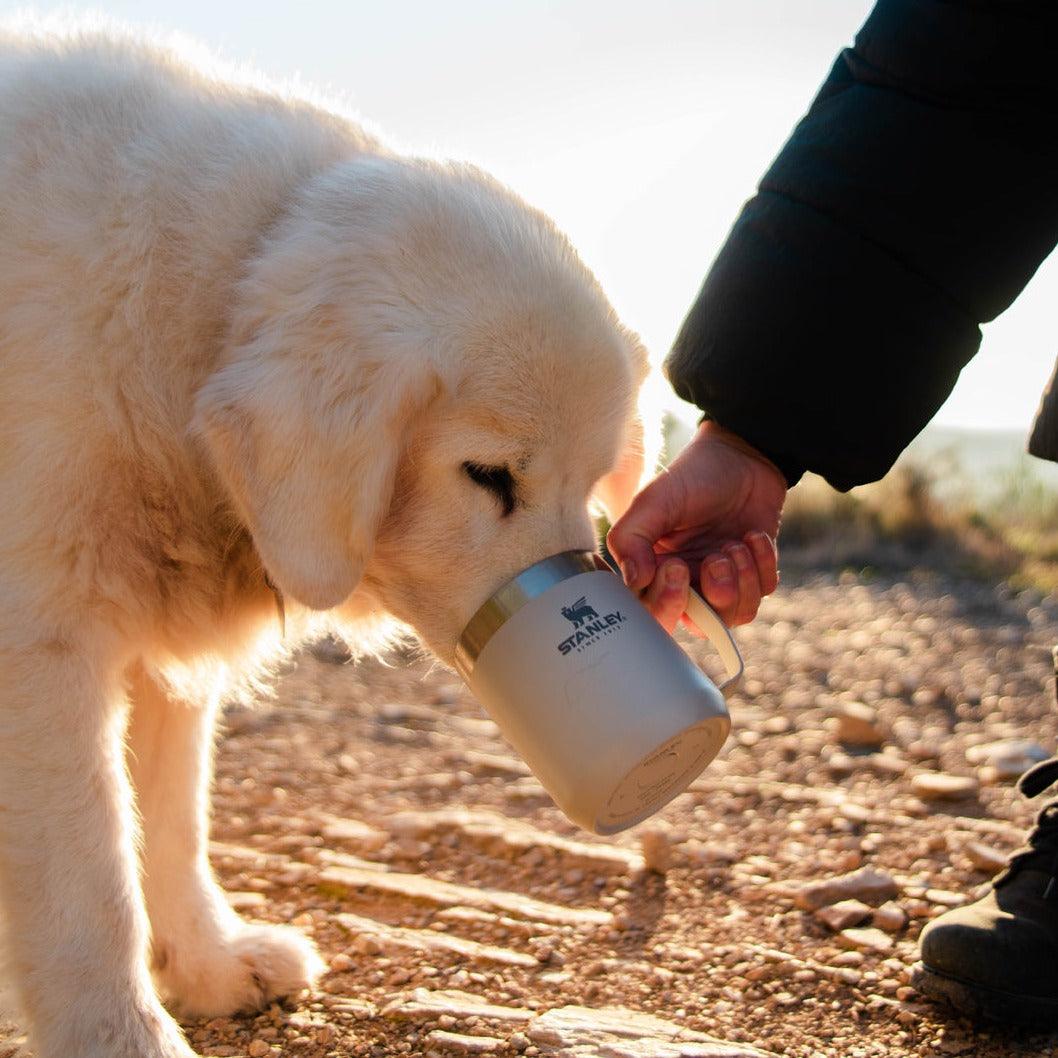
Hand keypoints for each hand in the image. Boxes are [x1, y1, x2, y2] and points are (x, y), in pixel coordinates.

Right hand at [607, 420, 786, 628]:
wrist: (743, 456)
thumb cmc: (692, 475)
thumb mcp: (654, 501)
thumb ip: (631, 539)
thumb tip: (633, 582)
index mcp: (652, 569)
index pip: (652, 613)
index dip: (667, 602)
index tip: (676, 566)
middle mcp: (685, 582)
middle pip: (698, 624)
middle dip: (714, 593)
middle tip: (716, 557)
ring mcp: (721, 581)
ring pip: (735, 614)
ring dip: (741, 578)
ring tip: (736, 543)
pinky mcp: (752, 574)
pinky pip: (762, 592)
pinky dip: (762, 564)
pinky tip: (753, 536)